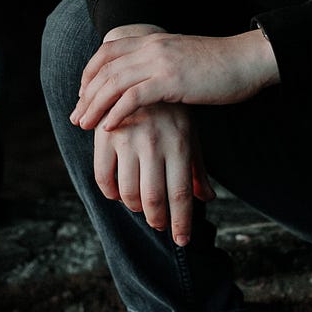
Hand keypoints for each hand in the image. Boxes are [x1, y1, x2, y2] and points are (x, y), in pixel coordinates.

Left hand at [71, 28, 278, 130]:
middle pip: (104, 68)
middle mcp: (151, 47)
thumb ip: (162, 64)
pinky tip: (109, 128)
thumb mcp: (183, 58)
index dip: (89, 73)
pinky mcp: (171, 80)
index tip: (83, 95)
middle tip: (76, 117)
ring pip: (113, 82)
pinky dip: (116, 112)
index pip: (107, 52)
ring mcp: (160, 62)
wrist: (247, 61)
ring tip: (84, 125)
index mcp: (152, 40)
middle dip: (86, 94)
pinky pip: (133, 97)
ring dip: (94, 106)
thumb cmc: (220, 66)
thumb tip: (149, 81)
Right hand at [94, 103, 215, 245]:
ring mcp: (127, 140)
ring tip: (142, 207)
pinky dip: (111, 193)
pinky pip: (103, 177)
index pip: (181, 195)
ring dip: (135, 208)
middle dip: (158, 220)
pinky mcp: (105, 136)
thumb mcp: (190, 135)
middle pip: (153, 199)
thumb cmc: (172, 109)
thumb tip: (207, 198)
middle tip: (161, 225)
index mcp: (179, 145)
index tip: (182, 241)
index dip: (181, 223)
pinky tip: (119, 193)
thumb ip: (196, 168)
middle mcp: (153, 144)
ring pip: (128, 192)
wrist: (141, 70)